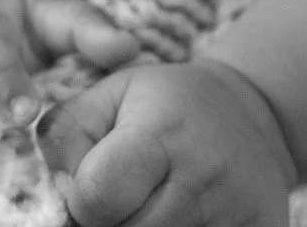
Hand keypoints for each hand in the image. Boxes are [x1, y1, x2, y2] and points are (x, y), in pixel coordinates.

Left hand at [39, 57, 297, 226]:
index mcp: (161, 135)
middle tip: (121, 201)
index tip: (92, 185)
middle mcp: (201, 180)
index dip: (80, 198)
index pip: (96, 197)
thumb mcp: (113, 93)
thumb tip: (56, 187)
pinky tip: (173, 220)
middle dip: (108, 224)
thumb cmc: (168, 104)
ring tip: (145, 209)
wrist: (251, 114)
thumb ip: (67, 132)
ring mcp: (233, 216)